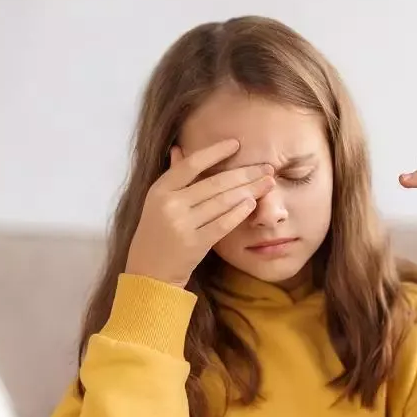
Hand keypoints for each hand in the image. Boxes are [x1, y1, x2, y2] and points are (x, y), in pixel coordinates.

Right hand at [125, 139, 275, 286]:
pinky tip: (252, 203)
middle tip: (267, 167)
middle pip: (215, 183)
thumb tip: (180, 149)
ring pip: (222, 202)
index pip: (192, 164)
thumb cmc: (157, 233)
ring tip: (267, 183)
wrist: (149, 271)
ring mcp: (182, 224)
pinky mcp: (195, 244)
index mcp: (160, 189)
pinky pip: (223, 224)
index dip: (215, 151)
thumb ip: (173, 177)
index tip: (236, 144)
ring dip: (249, 191)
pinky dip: (239, 212)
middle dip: (245, 174)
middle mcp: (170, 204)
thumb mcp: (157, 202)